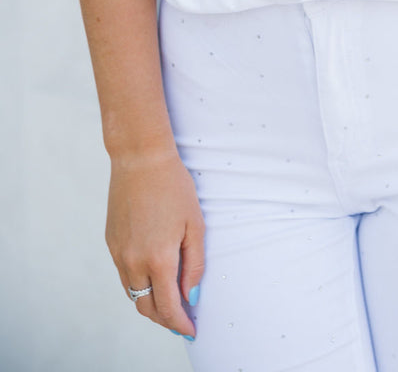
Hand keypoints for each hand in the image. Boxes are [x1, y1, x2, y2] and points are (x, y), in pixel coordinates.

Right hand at [105, 148, 205, 339]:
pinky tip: (152, 277)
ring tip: (169, 302)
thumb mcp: (195, 224)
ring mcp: (118, 253)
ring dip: (150, 303)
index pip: (168, 307)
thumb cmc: (173, 187)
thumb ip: (194, 265)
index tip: (191, 331)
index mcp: (157, 258)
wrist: (140, 158)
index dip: (180, 324)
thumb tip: (191, 296)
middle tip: (182, 321)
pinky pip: (123, 274)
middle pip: (146, 307)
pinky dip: (138, 283)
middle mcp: (133, 261)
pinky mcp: (110, 242)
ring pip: (133, 293)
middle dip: (165, 319)